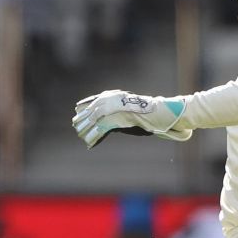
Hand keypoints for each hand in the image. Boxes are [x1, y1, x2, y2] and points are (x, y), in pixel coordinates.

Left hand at [72, 90, 190, 147]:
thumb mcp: (129, 109)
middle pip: (91, 111)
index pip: (94, 100)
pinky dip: (94, 137)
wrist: (161, 112)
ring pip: (93, 120)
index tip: (76, 111)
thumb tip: (107, 120)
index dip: (84, 106)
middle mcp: (111, 100)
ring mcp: (114, 109)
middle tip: (76, 127)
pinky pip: (101, 129)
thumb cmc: (147, 112)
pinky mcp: (117, 119)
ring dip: (86, 129)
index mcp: (113, 95)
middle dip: (82, 120)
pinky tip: (89, 143)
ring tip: (82, 136)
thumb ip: (117, 112)